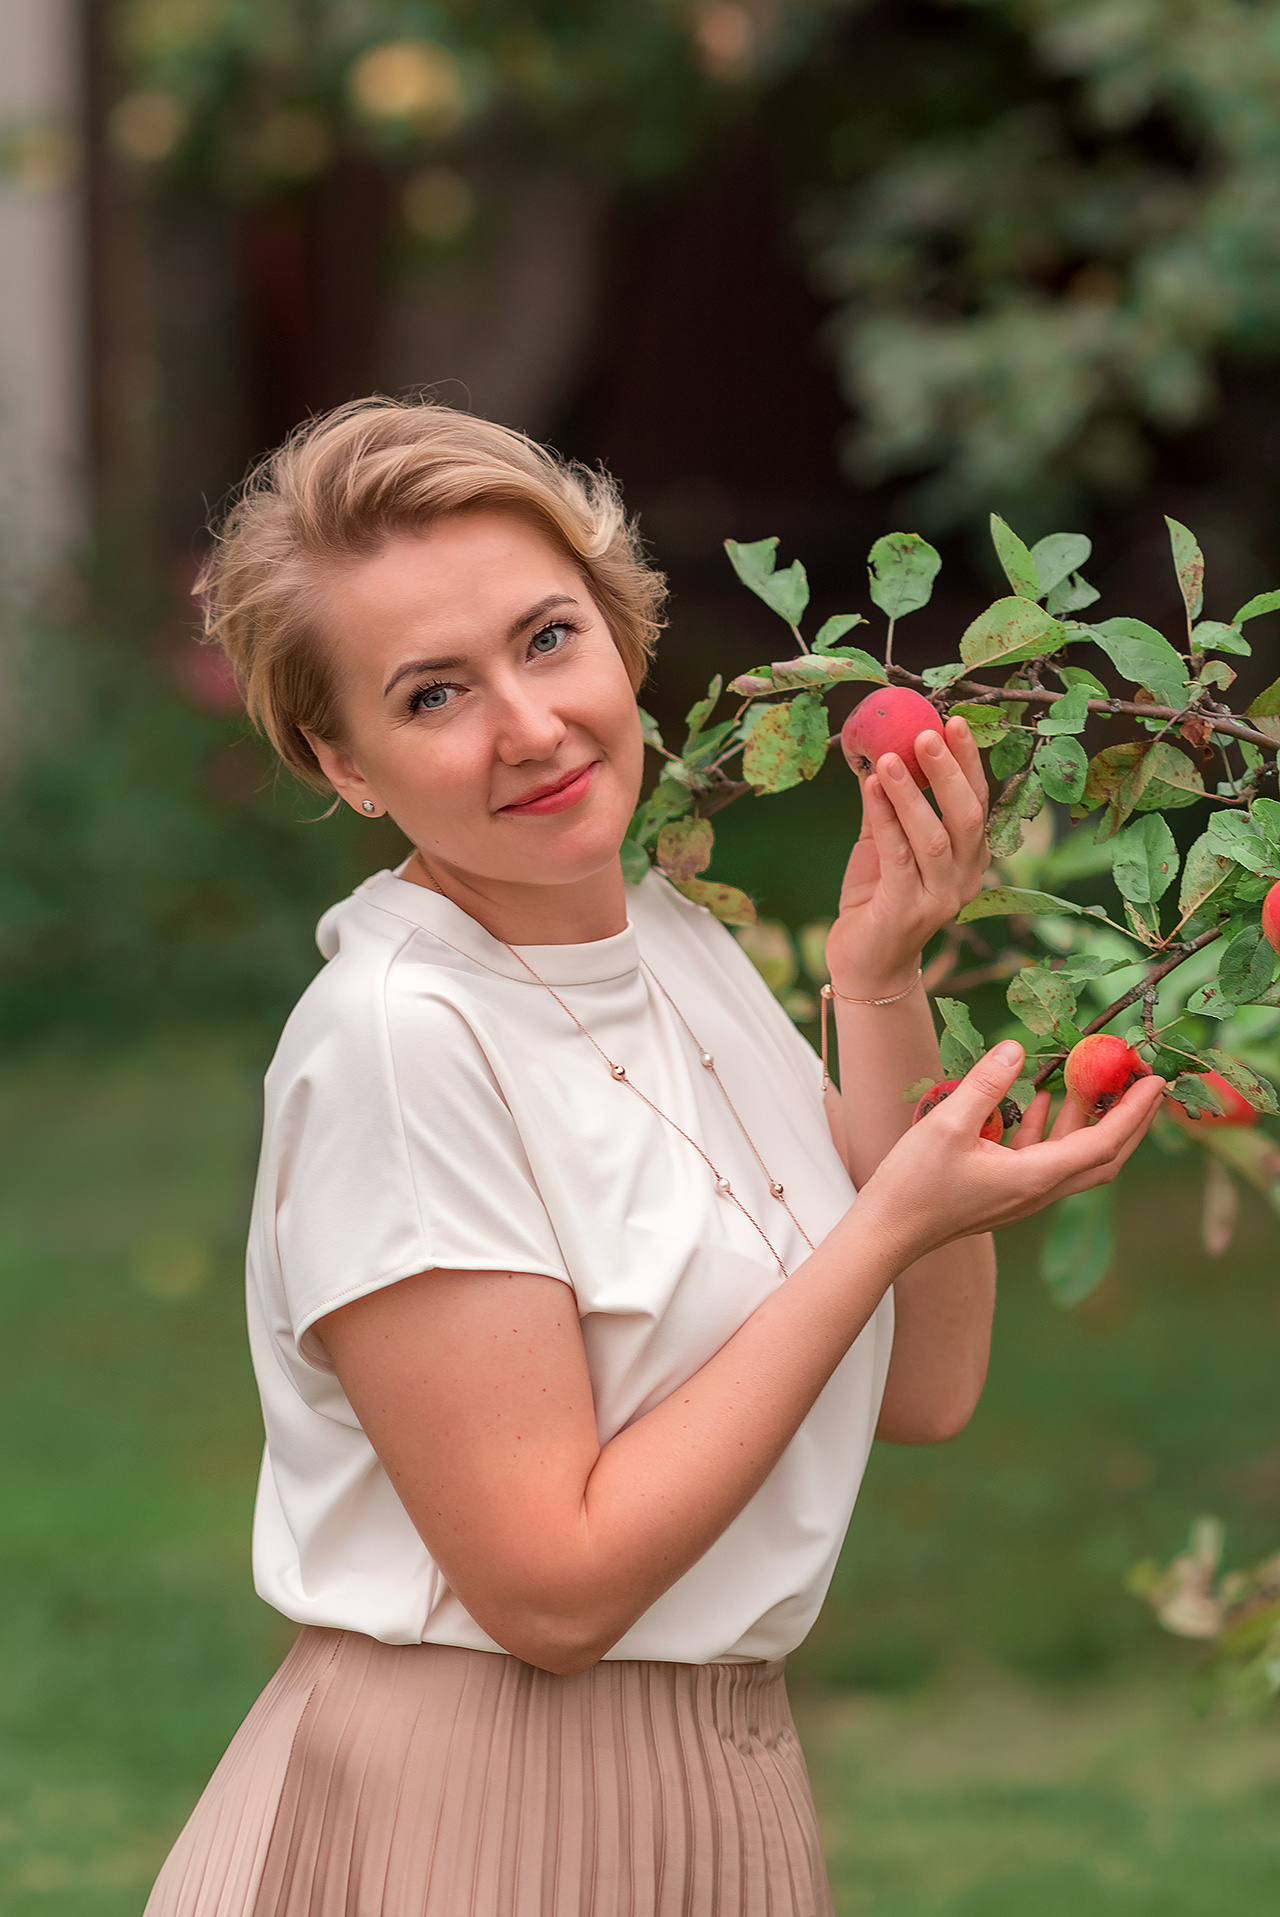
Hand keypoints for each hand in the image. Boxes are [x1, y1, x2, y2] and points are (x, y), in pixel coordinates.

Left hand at [826, 715, 988, 995]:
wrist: (865, 965)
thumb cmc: (876, 900)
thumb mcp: (884, 846)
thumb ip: (888, 807)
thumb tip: (880, 751)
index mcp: (968, 859)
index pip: (977, 803)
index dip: (968, 762)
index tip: (953, 721)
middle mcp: (963, 879)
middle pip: (967, 817)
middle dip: (950, 771)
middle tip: (927, 733)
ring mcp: (938, 899)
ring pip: (933, 838)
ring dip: (911, 794)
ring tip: (887, 759)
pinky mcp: (905, 912)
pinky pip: (896, 857)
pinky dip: (883, 819)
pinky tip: (868, 789)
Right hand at [851, 1041, 1165, 1266]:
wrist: (888, 1231)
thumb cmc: (914, 1183)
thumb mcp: (948, 1123)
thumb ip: (986, 1084)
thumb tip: (1017, 1049)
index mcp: (1035, 1176)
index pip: (1104, 1143)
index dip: (1134, 1111)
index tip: (1155, 1080)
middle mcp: (1039, 1190)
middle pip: (1105, 1156)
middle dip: (1130, 1119)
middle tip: (1141, 1081)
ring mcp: (1024, 1194)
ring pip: (1076, 1157)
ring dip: (1090, 1120)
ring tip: (1093, 1079)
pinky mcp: (1006, 1191)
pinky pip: (1045, 1159)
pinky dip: (1053, 1128)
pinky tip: (1039, 1098)